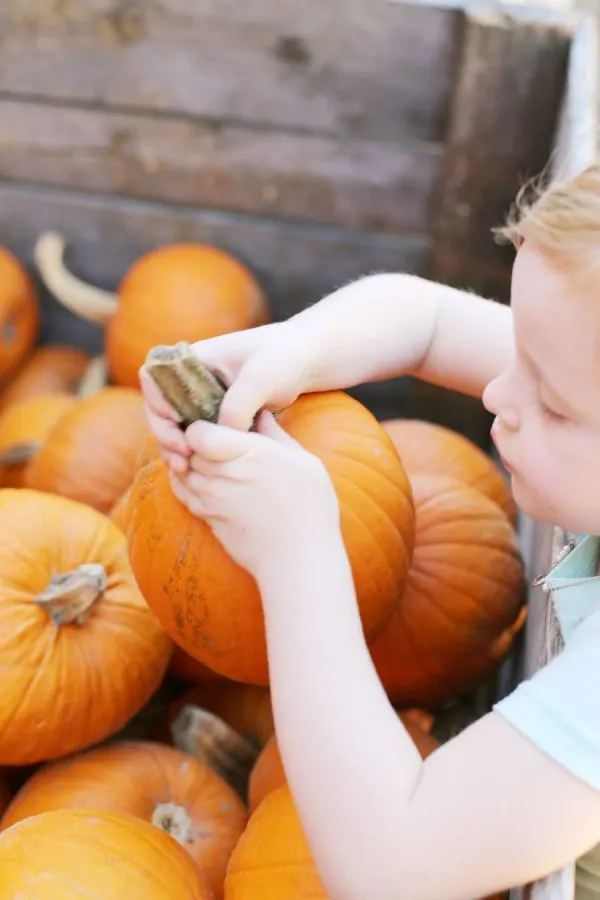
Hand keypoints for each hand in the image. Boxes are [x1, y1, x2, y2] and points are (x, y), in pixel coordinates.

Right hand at [139, 321, 314, 473]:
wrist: (302, 361)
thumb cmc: (282, 358)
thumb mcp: (262, 378)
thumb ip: (240, 404)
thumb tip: (223, 435)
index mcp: (195, 359)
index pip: (155, 377)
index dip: (158, 403)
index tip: (178, 424)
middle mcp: (192, 378)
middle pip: (159, 407)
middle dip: (164, 433)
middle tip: (183, 456)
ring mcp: (201, 397)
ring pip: (174, 425)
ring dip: (174, 447)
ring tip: (185, 468)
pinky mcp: (215, 415)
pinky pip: (195, 434)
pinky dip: (193, 450)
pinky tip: (198, 468)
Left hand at [168, 411, 340, 581]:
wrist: (299, 559)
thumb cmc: (310, 509)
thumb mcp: (305, 462)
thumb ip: (278, 436)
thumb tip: (263, 415)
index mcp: (247, 453)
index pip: (198, 433)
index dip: (199, 428)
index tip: (216, 428)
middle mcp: (222, 475)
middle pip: (186, 451)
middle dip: (193, 445)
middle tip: (210, 444)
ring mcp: (211, 500)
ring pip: (181, 474)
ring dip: (189, 466)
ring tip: (209, 463)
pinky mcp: (208, 520)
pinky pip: (185, 496)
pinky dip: (187, 487)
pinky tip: (205, 484)